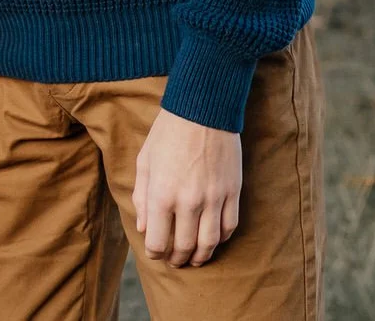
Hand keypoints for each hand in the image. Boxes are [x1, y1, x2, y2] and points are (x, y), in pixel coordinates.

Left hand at [133, 107, 241, 266]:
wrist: (202, 111)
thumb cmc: (167, 134)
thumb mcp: (144, 162)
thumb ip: (142, 197)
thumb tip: (144, 228)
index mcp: (162, 194)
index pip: (158, 240)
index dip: (155, 252)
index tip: (155, 254)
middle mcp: (189, 201)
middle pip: (185, 246)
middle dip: (177, 259)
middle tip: (174, 261)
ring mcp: (214, 199)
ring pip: (210, 243)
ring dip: (201, 256)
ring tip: (194, 259)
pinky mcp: (233, 193)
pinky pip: (229, 226)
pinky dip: (221, 239)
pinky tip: (213, 240)